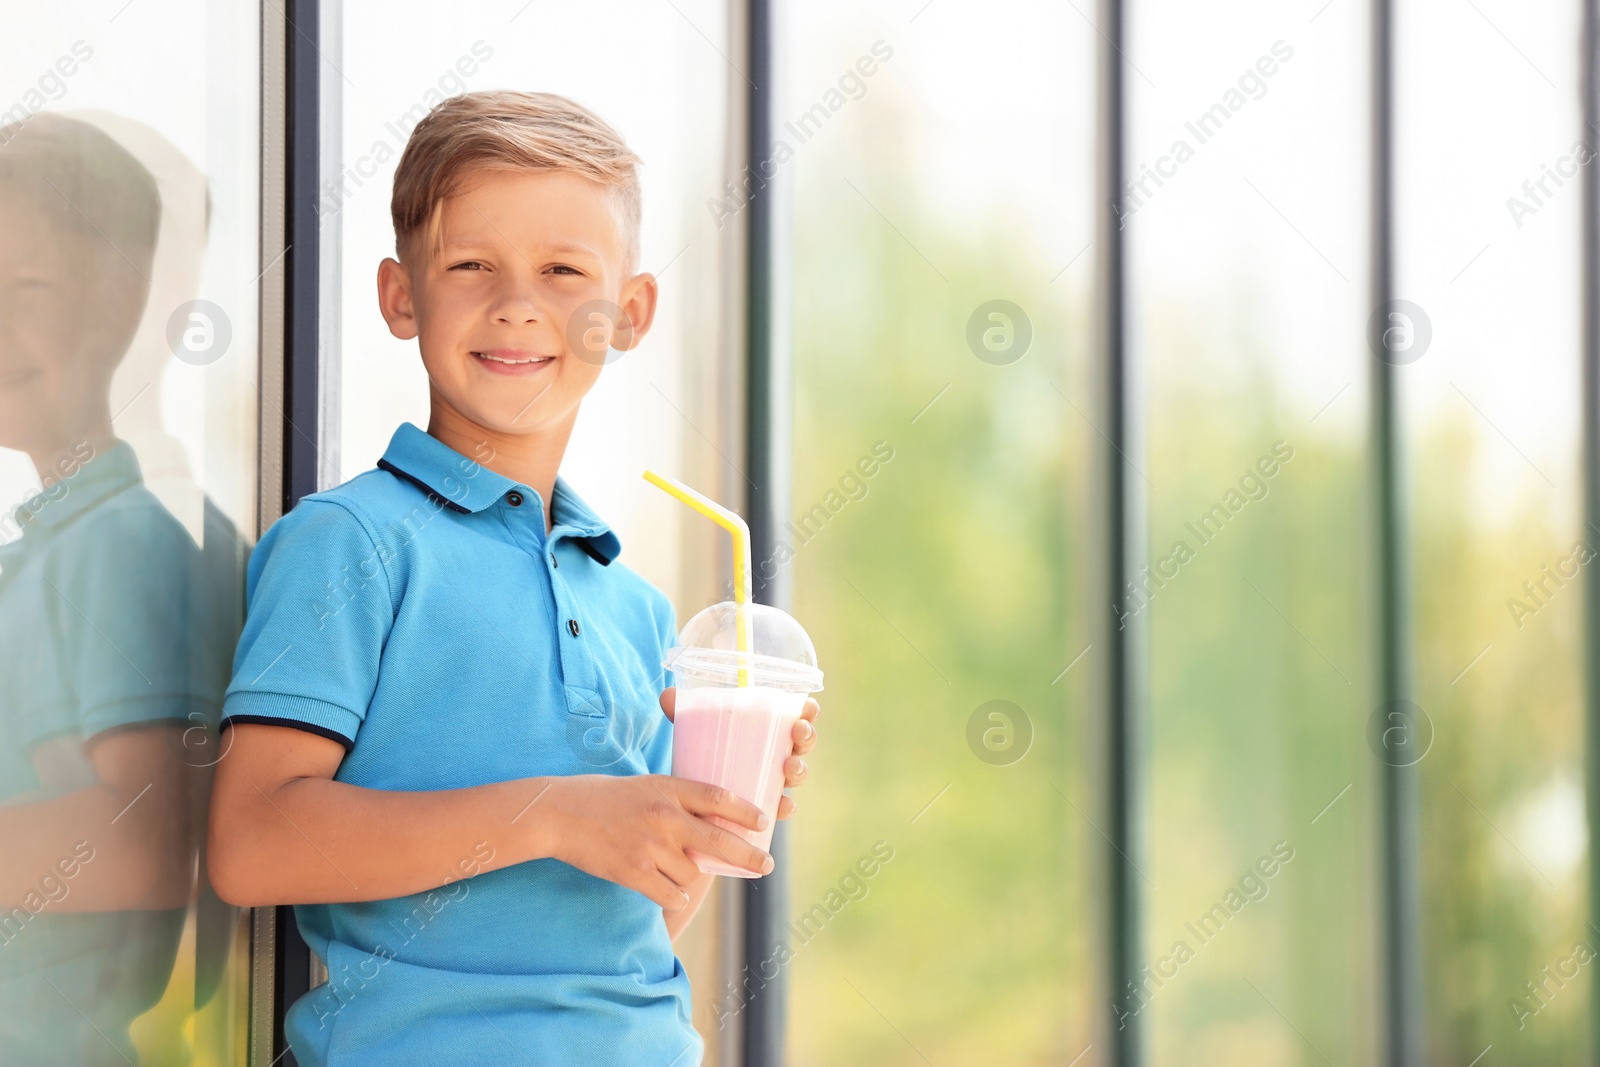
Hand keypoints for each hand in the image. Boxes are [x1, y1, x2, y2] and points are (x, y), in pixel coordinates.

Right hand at [543, 774, 771, 908]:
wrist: (558, 814)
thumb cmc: (600, 797)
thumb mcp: (643, 785)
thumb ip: (674, 799)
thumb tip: (709, 820)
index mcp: (667, 789)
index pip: (718, 796)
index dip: (745, 811)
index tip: (764, 822)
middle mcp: (664, 816)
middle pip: (719, 839)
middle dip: (748, 856)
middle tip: (766, 866)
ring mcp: (650, 845)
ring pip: (692, 871)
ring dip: (690, 875)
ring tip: (673, 869)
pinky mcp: (633, 872)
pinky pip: (671, 892)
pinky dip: (674, 894)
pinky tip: (669, 889)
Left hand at [659, 690, 820, 819]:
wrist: (693, 792)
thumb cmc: (704, 749)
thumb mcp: (695, 729)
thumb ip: (683, 712)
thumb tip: (667, 696)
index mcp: (768, 727)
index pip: (796, 714)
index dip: (808, 710)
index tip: (806, 707)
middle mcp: (777, 752)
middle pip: (803, 742)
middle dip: (807, 736)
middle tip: (797, 732)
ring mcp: (773, 780)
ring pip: (797, 774)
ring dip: (800, 769)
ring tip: (789, 767)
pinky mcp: (765, 805)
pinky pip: (783, 807)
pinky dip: (786, 807)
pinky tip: (780, 808)